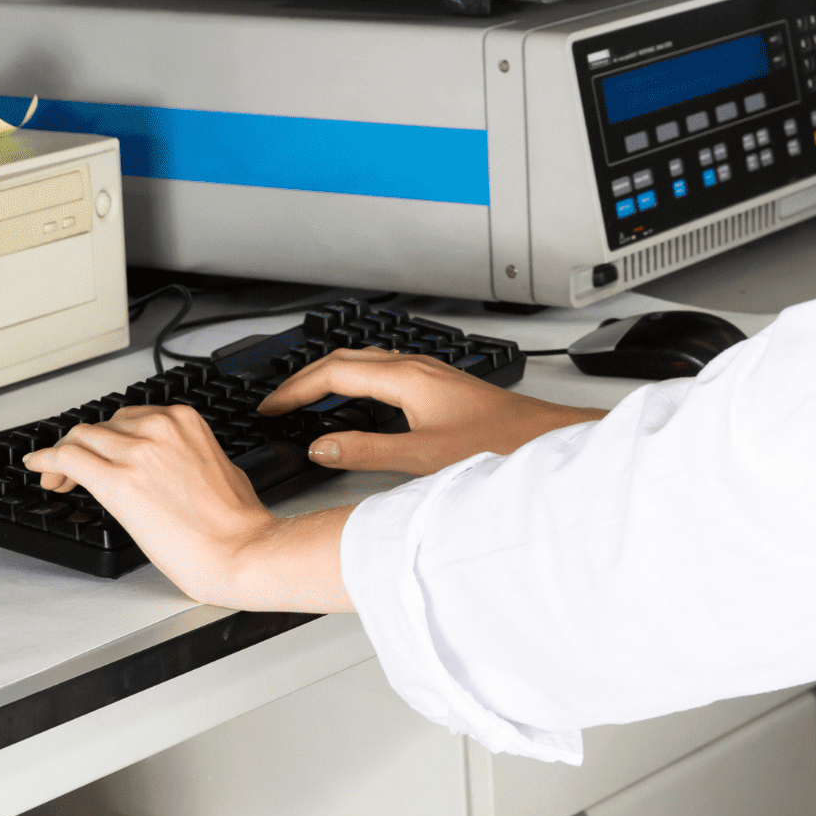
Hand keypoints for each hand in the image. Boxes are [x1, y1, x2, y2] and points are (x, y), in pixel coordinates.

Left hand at [22, 403, 345, 610]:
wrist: (237, 548)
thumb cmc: (236, 520)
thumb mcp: (217, 467)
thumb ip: (188, 455)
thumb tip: (170, 466)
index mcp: (185, 422)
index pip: (129, 417)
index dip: (108, 437)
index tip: (100, 452)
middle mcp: (159, 428)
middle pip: (101, 426)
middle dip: (85, 446)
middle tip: (74, 470)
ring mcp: (136, 452)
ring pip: (79, 437)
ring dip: (63, 455)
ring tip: (57, 478)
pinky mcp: (116, 481)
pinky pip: (66, 458)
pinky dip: (46, 460)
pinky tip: (39, 469)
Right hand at [257, 347, 601, 475]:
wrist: (545, 439)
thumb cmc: (499, 444)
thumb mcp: (423, 457)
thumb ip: (368, 452)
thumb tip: (323, 447)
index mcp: (409, 378)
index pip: (336, 371)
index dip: (297, 387)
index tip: (270, 404)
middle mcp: (420, 368)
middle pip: (349, 358)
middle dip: (308, 376)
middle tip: (279, 400)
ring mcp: (433, 374)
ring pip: (370, 361)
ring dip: (334, 375)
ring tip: (308, 397)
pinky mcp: (444, 386)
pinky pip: (388, 371)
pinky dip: (360, 380)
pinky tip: (361, 400)